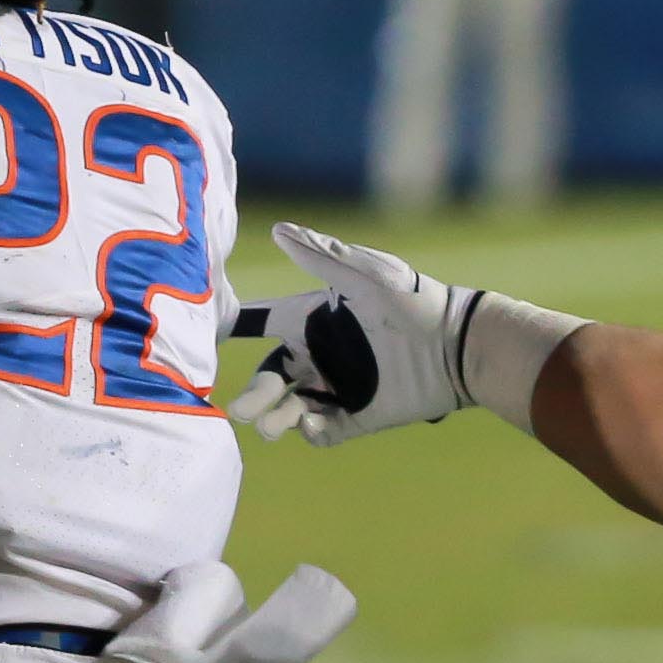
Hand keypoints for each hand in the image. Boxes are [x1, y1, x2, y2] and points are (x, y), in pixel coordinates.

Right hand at [227, 224, 474, 445]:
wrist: (458, 344)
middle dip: (254, 393)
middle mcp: (321, 355)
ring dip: (276, 417)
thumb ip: (322, 257)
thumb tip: (278, 230)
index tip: (204, 339)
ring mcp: (340, 387)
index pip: (264, 324)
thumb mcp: (367, 275)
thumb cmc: (415, 298)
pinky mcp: (361, 415)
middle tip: (241, 410)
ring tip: (270, 428)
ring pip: (291, 407)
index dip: (235, 329)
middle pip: (271, 377)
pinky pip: (326, 429)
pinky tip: (310, 426)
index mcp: (314, 320)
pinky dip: (312, 432)